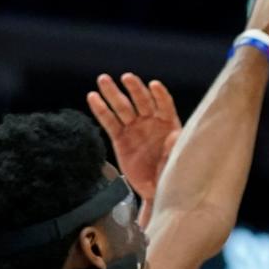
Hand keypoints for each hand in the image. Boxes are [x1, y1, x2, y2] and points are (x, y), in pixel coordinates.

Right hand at [87, 74, 181, 203]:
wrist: (154, 190)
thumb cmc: (168, 175)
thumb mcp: (174, 164)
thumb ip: (173, 149)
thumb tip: (173, 137)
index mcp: (168, 124)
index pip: (164, 105)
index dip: (159, 95)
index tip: (154, 85)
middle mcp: (150, 121)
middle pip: (142, 101)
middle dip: (135, 89)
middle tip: (127, 78)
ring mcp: (134, 128)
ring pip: (123, 107)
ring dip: (113, 93)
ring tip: (103, 80)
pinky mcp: (120, 138)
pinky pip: (110, 122)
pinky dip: (101, 110)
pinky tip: (93, 98)